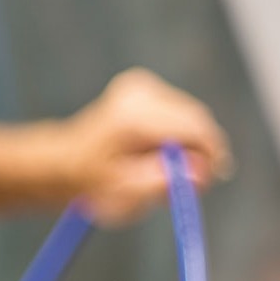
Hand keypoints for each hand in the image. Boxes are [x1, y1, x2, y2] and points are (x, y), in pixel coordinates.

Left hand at [60, 68, 232, 225]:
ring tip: (165, 170)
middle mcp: (138, 93)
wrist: (65, 162)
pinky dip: (177, 133)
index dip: (211, 153)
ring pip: (191, 116)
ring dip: (189, 144)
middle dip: (201, 151)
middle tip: (193, 184)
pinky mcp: (144, 85)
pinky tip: (157, 153)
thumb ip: (162, 183)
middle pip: (195, 119)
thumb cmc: (93, 184)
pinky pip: (179, 112)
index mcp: (132, 117)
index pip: (193, 126)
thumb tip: (200, 174)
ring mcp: (140, 85)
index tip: (213, 179)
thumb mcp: (125, 195)